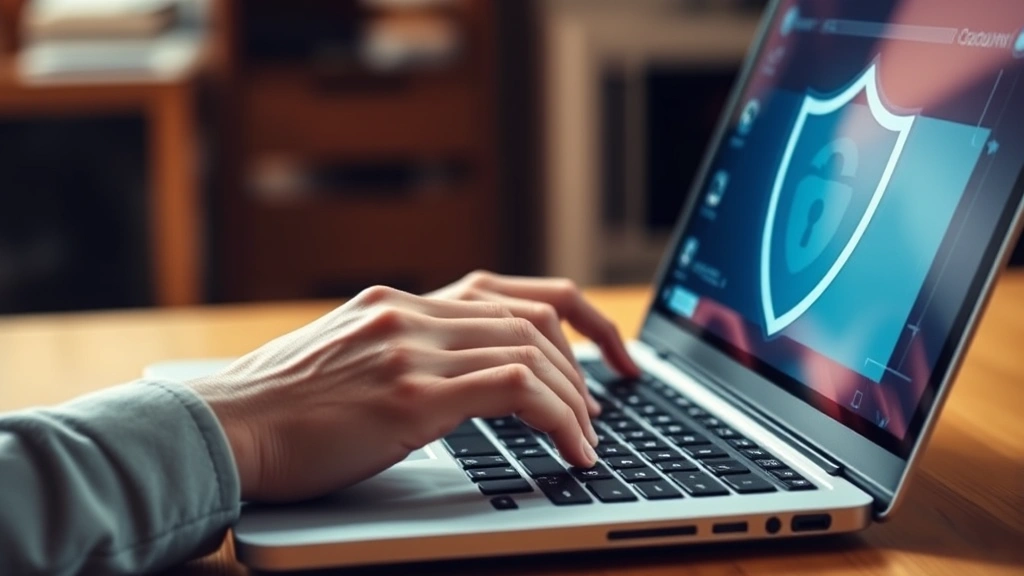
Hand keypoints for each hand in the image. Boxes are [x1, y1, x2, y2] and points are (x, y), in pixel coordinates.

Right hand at [190, 284, 617, 501]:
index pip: (507, 291)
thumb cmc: (279, 408)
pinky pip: (516, 390)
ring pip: (532, 350)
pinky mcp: (413, 394)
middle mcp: (412, 312)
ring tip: (589, 440)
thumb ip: (403, 350)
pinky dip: (560, 418)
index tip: (597, 355)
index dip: (569, 320)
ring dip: (576, 399)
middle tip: (605, 404)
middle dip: (587, 360)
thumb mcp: (349, 358)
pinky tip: (573, 451)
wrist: (221, 428)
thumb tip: (460, 375)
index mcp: (400, 302)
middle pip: (534, 316)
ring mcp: (413, 347)